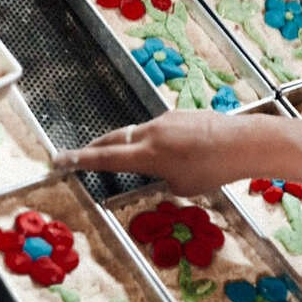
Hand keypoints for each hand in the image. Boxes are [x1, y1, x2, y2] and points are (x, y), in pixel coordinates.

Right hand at [55, 110, 255, 195]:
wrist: (242, 141)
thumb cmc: (214, 170)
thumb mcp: (183, 186)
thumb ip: (162, 178)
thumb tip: (157, 171)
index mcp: (148, 154)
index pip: (105, 157)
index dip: (80, 159)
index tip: (59, 159)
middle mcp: (151, 132)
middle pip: (114, 139)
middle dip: (96, 148)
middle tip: (81, 155)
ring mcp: (165, 120)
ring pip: (137, 133)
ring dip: (129, 145)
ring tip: (131, 160)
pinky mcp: (178, 115)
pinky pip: (157, 129)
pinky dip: (153, 140)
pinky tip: (171, 151)